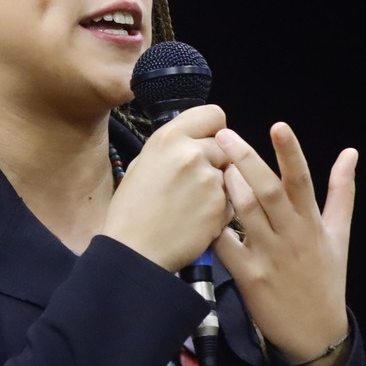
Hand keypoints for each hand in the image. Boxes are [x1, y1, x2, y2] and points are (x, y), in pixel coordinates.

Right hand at [100, 105, 233, 271]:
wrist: (135, 251)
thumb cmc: (132, 210)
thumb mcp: (143, 164)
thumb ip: (172, 148)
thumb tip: (193, 141)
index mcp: (169, 138)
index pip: (213, 114)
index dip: (214, 129)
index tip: (208, 141)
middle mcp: (192, 153)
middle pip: (225, 146)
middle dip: (216, 161)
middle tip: (196, 180)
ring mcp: (209, 180)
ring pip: (230, 174)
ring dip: (219, 185)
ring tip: (193, 203)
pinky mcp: (221, 206)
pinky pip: (232, 200)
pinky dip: (220, 208)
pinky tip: (198, 219)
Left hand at [212, 123, 357, 365]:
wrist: (315, 334)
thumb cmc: (325, 278)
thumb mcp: (339, 235)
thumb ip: (342, 192)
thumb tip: (350, 152)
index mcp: (311, 222)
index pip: (302, 181)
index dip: (290, 152)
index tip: (279, 126)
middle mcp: (292, 235)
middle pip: (269, 191)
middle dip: (247, 160)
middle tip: (225, 135)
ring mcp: (270, 256)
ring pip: (246, 213)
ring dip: (228, 186)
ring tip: (213, 165)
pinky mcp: (250, 276)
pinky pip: (227, 245)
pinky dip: (215, 226)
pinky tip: (202, 209)